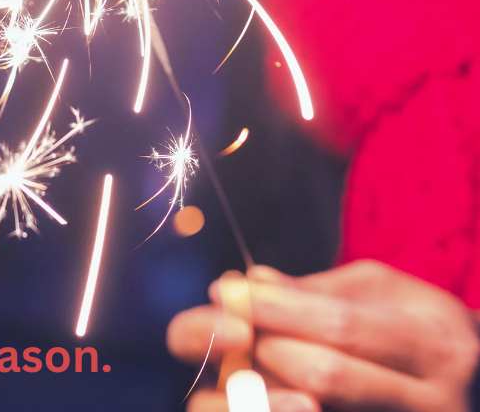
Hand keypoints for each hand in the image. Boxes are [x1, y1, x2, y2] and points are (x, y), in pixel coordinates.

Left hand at [168, 260, 479, 410]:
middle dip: (262, 348)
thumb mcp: (384, 295)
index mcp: (434, 345)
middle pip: (324, 376)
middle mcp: (434, 404)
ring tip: (225, 371)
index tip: (225, 289)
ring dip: (258, 391)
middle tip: (225, 328)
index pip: (338, 325)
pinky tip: (246, 399)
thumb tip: (249, 280)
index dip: (273, 308)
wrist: (478, 387)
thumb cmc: (418, 330)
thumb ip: (318, 290)